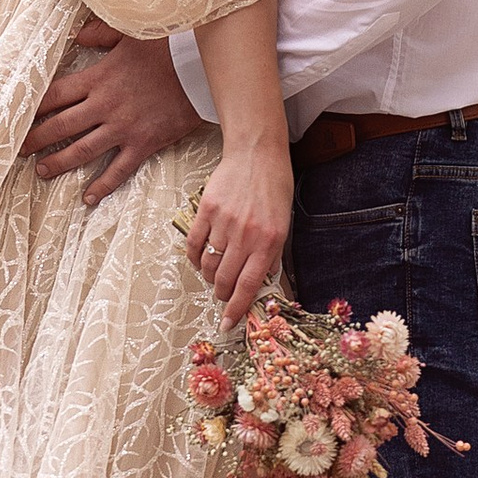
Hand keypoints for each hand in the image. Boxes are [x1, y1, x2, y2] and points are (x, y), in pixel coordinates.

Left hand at [25, 20, 201, 203]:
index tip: (19, 117)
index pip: (56, 96)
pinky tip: (88, 197)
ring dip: (60, 162)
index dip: (35, 107)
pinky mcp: (143, 143)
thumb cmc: (166, 48)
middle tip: (19, 150)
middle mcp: (104, 105)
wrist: (199, 69)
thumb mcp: (130, 33)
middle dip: (36, 139)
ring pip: (83, 150)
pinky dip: (103, 185)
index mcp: (97, 78)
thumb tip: (78, 35)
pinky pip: (119, 169)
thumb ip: (100, 34)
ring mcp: (123, 127)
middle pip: (61, 126)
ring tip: (42, 170)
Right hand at [185, 135, 292, 328]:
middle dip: (222, 295)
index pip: (248, 285)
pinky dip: (196, 258)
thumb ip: (272, 256)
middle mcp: (246, 235)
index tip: (227, 324)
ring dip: (210, 277)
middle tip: (223, 295)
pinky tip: (202, 259)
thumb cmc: (274, 189)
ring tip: (216, 274)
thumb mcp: (283, 225)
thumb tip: (261, 284)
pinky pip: (194, 245)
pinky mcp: (206, 210)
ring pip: (209, 265)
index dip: (236, 309)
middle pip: (225, 279)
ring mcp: (224, 222)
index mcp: (269, 241)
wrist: (257, 154)